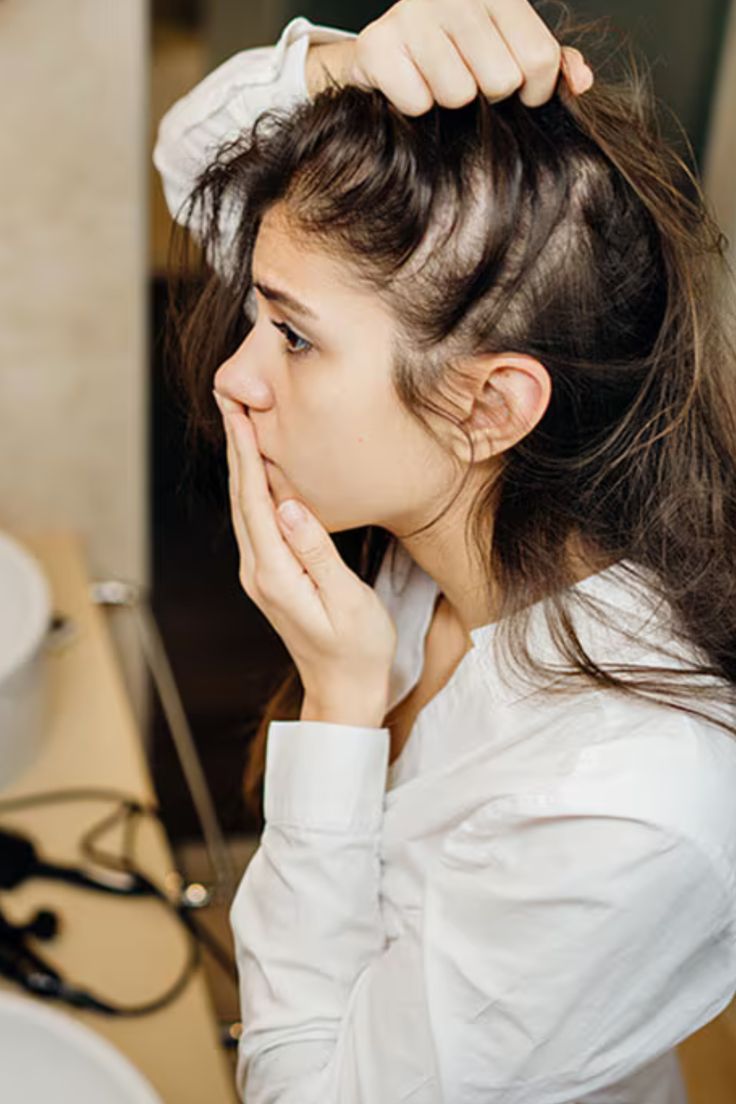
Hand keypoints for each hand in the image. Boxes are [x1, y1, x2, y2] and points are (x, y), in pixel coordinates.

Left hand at [213, 390, 396, 725]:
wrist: (344, 693)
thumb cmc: (357, 650)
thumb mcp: (346, 602)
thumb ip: (317, 553)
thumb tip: (289, 505)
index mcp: (275, 573)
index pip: (255, 501)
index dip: (247, 454)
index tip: (240, 413)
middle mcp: (258, 572)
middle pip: (241, 499)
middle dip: (236, 448)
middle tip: (230, 401)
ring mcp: (261, 577)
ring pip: (245, 509)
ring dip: (241, 465)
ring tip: (240, 425)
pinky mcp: (271, 579)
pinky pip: (256, 524)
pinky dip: (253, 490)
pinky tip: (261, 473)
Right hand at [306, 0, 593, 111]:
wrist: (384, 49)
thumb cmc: (456, 51)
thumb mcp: (510, 47)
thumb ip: (552, 64)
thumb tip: (581, 83)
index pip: (540, 59)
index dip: (534, 93)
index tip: (518, 93)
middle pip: (501, 81)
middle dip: (487, 98)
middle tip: (469, 82)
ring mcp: (414, 14)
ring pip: (458, 94)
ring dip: (448, 104)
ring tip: (437, 82)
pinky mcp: (379, 44)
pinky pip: (418, 102)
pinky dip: (415, 108)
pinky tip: (411, 85)